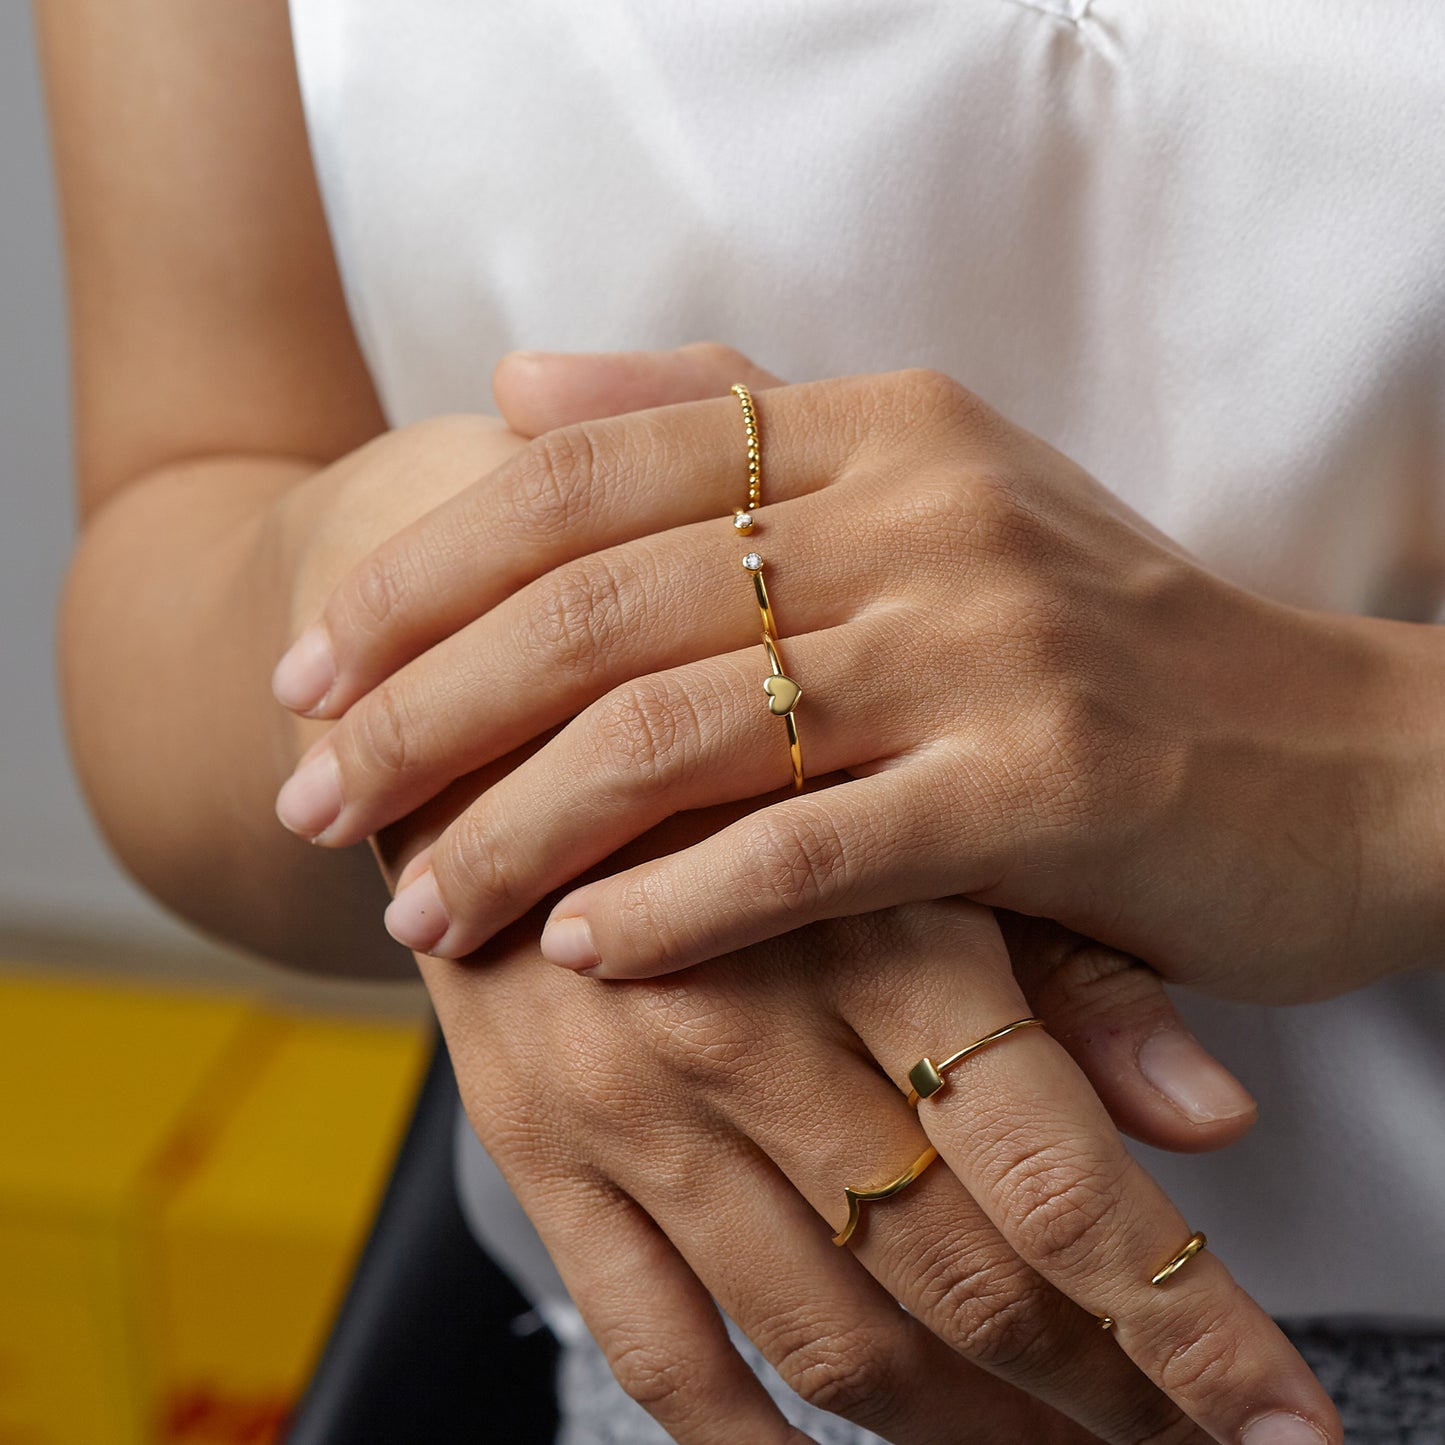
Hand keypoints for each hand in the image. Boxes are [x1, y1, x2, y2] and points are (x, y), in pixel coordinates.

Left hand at [274, 348, 1444, 1000]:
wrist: (1344, 758)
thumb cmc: (1113, 645)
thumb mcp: (935, 496)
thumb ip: (731, 422)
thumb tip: (518, 385)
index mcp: (880, 425)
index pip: (586, 478)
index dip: (424, 575)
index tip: (312, 672)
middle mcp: (923, 509)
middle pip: (600, 605)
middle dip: (425, 710)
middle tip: (312, 799)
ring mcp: (988, 644)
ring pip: (682, 731)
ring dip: (521, 825)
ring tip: (415, 909)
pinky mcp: (1047, 785)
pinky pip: (811, 849)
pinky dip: (680, 903)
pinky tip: (581, 952)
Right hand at [374, 776, 1334, 1443]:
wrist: (501, 734)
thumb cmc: (734, 767)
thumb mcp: (911, 823)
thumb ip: (1063, 969)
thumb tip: (1216, 1118)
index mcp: (871, 934)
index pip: (1056, 1179)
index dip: (1187, 1324)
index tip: (1278, 1426)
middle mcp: (750, 1033)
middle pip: (960, 1281)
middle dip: (1097, 1389)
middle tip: (1177, 1433)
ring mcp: (632, 1108)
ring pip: (826, 1341)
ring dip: (961, 1430)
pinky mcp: (538, 1151)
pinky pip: (653, 1351)